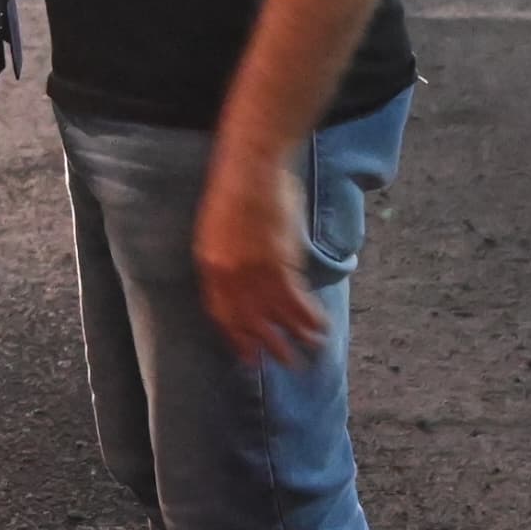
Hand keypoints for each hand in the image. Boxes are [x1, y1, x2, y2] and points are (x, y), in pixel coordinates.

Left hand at [193, 145, 326, 365]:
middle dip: (265, 346)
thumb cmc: (238, 189)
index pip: (220, 312)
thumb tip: (245, 279)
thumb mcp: (219, 228)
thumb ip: (228, 257)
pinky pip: (295, 302)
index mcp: (209, 264)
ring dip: (294, 337)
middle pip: (247, 322)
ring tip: (309, 350)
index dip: (236, 336)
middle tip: (280, 364)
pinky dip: (309, 318)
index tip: (247, 354)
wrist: (251, 165)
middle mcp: (227, 275)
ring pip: (275, 316)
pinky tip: (320, 327)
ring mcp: (252, 272)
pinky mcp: (277, 264)